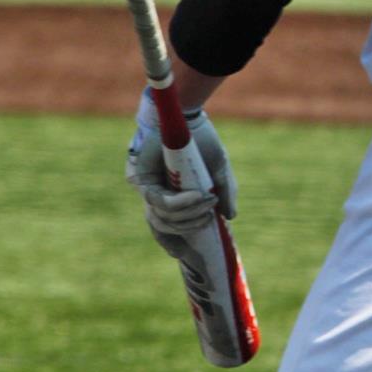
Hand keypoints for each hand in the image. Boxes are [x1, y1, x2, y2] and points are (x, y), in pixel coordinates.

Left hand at [127, 89, 236, 257]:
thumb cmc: (202, 142)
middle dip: (189, 226)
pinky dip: (181, 203)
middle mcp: (154, 194)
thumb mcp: (219, 171)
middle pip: (163, 226)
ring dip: (188, 214)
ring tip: (209, 202)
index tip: (183, 254)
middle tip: (211, 216)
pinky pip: (160, 202)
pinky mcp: (141, 180)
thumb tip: (230, 218)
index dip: (170, 243)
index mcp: (169, 195)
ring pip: (162, 217)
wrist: (189, 117)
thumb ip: (224, 193)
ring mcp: (146, 188)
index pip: (163, 227)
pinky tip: (198, 197)